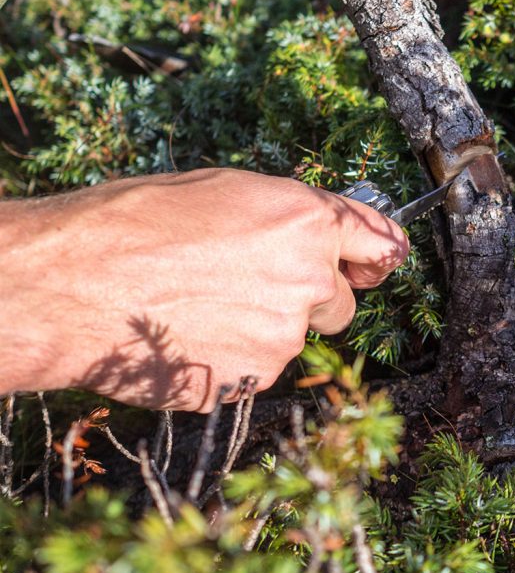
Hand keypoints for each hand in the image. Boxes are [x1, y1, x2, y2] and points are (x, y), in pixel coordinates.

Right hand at [0, 169, 408, 411]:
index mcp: (307, 224)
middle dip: (311, 297)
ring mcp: (282, 338)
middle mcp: (309, 281)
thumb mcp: (225, 191)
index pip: (382, 242)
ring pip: (295, 338)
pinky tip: (190, 335)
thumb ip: (289, 216)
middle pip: (340, 303)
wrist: (74, 284)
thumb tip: (320, 234)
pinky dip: (235, 358)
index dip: (377, 254)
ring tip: (202, 307)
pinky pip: (258, 370)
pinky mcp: (252, 381)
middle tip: (251, 283)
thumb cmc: (137, 222)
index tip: (375, 262)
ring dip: (267, 328)